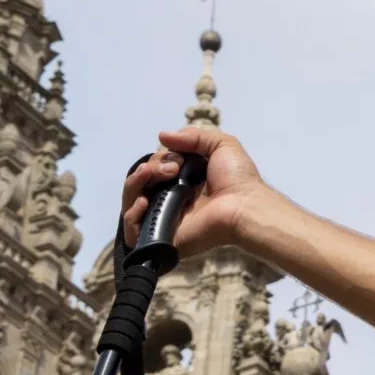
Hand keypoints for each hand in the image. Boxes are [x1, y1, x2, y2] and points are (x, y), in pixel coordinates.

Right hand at [121, 127, 269, 259]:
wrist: (244, 206)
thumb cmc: (237, 178)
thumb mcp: (221, 145)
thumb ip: (193, 137)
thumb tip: (161, 136)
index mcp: (182, 183)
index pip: (153, 171)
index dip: (157, 161)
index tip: (177, 160)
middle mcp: (170, 200)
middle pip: (139, 184)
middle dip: (148, 169)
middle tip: (172, 170)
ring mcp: (163, 220)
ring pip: (131, 202)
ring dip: (135, 183)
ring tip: (155, 176)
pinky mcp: (160, 238)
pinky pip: (131, 231)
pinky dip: (130, 214)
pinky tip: (144, 202)